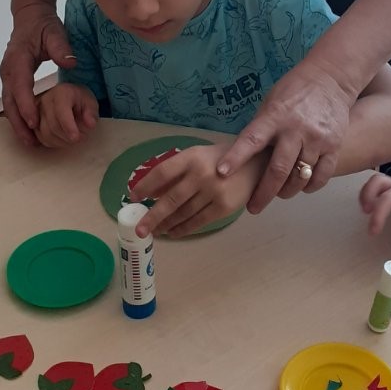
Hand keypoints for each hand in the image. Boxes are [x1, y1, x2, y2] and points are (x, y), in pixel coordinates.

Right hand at [0, 3, 77, 147]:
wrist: (29, 16)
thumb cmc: (43, 25)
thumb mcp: (54, 32)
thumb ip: (61, 47)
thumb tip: (70, 62)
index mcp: (17, 59)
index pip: (20, 86)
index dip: (26, 105)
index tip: (34, 122)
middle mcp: (8, 70)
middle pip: (10, 101)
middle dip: (19, 122)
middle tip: (31, 142)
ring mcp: (7, 76)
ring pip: (9, 104)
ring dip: (17, 123)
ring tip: (29, 142)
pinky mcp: (10, 80)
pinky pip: (12, 101)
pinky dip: (18, 116)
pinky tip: (28, 130)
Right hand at [35, 83, 98, 147]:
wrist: (68, 97)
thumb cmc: (79, 100)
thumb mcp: (91, 103)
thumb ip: (91, 113)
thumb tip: (90, 124)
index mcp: (61, 93)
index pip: (61, 112)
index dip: (68, 127)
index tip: (76, 138)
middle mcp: (45, 100)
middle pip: (53, 126)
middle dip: (68, 137)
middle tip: (81, 137)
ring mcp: (36, 111)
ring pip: (46, 135)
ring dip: (61, 142)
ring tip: (72, 137)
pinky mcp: (31, 121)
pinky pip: (41, 138)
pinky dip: (53, 142)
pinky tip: (62, 138)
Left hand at [135, 144, 260, 237]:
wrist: (256, 165)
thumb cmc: (220, 160)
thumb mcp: (197, 156)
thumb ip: (176, 172)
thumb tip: (151, 193)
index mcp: (191, 157)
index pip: (162, 172)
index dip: (145, 186)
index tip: (133, 198)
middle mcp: (202, 173)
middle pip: (171, 199)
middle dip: (152, 216)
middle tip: (139, 229)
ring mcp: (214, 191)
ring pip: (183, 213)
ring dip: (166, 225)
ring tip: (155, 231)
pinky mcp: (224, 207)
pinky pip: (198, 222)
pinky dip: (183, 229)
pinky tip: (173, 233)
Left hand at [217, 61, 355, 212]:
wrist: (330, 79)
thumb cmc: (293, 92)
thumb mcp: (270, 103)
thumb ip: (260, 129)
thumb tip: (243, 158)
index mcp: (274, 116)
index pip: (251, 140)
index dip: (236, 157)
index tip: (221, 173)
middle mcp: (296, 129)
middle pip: (278, 170)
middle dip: (264, 193)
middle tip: (253, 207)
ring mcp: (317, 139)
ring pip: (300, 177)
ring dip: (287, 191)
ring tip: (279, 194)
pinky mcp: (334, 145)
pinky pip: (321, 176)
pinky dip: (309, 186)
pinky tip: (302, 187)